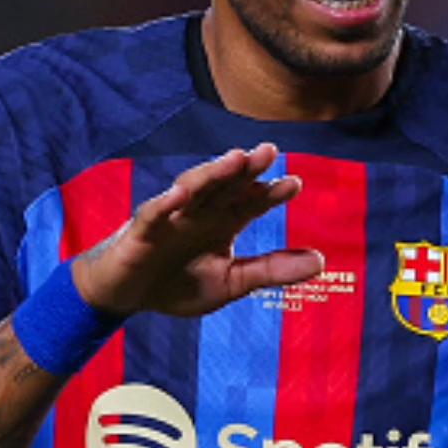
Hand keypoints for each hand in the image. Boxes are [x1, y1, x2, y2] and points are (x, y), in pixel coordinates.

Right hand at [70, 143, 323, 317]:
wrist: (126, 296)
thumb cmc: (178, 283)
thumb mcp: (232, 282)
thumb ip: (272, 270)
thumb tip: (321, 261)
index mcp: (224, 220)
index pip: (252, 201)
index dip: (271, 192)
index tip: (295, 184)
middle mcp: (200, 211)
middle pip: (226, 184)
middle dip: (246, 168)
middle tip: (269, 151)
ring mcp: (171, 216)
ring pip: (193, 187)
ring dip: (213, 172)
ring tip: (235, 159)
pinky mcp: (141, 230)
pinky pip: (154, 212)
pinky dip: (166, 202)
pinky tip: (181, 193)